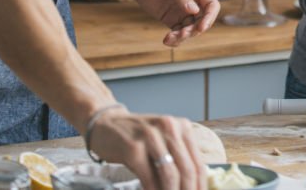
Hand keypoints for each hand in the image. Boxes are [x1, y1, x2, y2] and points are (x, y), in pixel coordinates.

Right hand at [89, 107, 205, 189]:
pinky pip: (148, 178)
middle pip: (188, 170)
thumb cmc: (137, 138)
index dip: (199, 188)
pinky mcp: (133, 148)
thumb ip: (178, 161)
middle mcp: (170, 127)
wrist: (106, 124)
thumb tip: (191, 188)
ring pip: (170, 175)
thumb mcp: (163, 143)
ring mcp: (151, 136)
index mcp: (182, 127)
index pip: (198, 165)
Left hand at [126, 0, 220, 45]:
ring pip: (190, 29)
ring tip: (170, 38)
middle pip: (202, 21)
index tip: (201, 27)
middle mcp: (193, 1)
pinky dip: (174, 39)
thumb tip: (193, 11)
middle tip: (182, 34)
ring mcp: (181, 11)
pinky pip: (177, 31)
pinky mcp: (170, 18)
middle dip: (194, 30)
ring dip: (183, 36)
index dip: (209, 17)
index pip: (211, 5)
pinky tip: (166, 40)